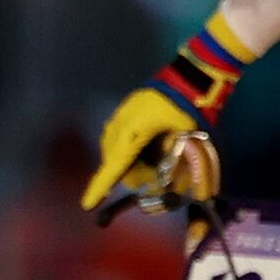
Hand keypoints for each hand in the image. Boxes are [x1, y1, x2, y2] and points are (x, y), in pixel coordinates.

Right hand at [82, 30, 242, 214]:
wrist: (192, 75)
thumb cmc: (190, 106)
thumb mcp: (187, 138)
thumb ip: (176, 163)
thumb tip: (173, 185)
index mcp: (134, 130)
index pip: (114, 165)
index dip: (100, 186)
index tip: (87, 204)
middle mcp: (121, 123)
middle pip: (114, 160)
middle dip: (130, 174)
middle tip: (154, 178)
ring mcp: (121, 115)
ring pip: (115, 149)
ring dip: (130, 161)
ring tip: (154, 162)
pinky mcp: (126, 111)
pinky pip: (119, 137)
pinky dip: (130, 150)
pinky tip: (146, 149)